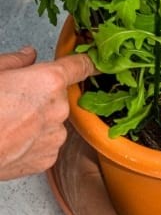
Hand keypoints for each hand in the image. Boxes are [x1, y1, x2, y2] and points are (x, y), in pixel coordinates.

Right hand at [0, 47, 95, 179]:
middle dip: (42, 97)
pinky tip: (11, 140)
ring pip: (54, 121)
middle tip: (14, 102)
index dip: (89, 62)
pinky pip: (47, 143)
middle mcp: (59, 108)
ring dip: (38, 120)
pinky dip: (33, 141)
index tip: (97, 62)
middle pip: (61, 96)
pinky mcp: (48, 158)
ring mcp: (55, 135)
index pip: (80, 66)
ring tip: (8, 123)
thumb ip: (15, 62)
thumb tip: (29, 56)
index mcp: (48, 81)